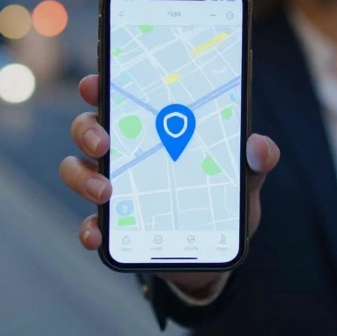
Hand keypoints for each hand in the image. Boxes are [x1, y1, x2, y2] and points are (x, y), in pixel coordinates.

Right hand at [59, 74, 279, 294]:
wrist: (215, 252)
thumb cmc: (222, 201)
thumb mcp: (246, 177)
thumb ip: (257, 159)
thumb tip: (259, 146)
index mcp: (151, 128)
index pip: (118, 97)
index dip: (99, 85)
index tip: (95, 82)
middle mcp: (123, 153)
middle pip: (87, 129)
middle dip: (88, 131)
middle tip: (104, 144)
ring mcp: (112, 188)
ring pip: (76, 170)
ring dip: (82, 177)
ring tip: (104, 191)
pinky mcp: (112, 226)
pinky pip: (89, 224)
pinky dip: (88, 229)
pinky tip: (96, 235)